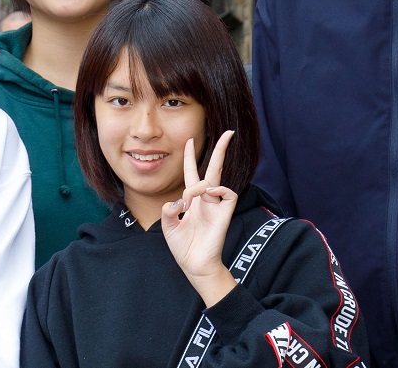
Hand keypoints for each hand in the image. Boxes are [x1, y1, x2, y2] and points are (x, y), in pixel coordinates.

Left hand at [160, 130, 239, 306]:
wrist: (194, 265)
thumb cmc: (183, 246)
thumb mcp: (168, 225)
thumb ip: (168, 210)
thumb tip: (177, 201)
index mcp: (192, 200)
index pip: (193, 173)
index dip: (190, 157)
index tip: (188, 140)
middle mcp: (206, 199)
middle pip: (214, 169)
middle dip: (221, 150)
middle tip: (229, 132)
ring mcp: (217, 206)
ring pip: (215, 180)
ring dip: (199, 185)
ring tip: (189, 201)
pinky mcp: (225, 214)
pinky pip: (228, 193)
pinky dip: (218, 190)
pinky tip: (209, 195)